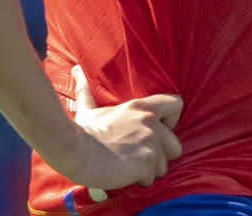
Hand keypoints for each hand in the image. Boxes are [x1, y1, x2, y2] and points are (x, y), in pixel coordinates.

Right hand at [54, 65, 183, 194]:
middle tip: (138, 158)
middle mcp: (151, 122)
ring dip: (148, 171)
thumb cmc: (82, 131)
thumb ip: (87, 91)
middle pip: (176, 146)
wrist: (74, 150)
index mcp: (142, 107)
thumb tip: (76, 70)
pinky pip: (151, 179)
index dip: (171, 120)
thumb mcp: (89, 109)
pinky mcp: (147, 162)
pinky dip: (138, 181)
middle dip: (161, 156)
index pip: (176, 104)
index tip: (158, 130)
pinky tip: (123, 175)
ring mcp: (151, 143)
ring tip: (128, 167)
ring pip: (164, 166)